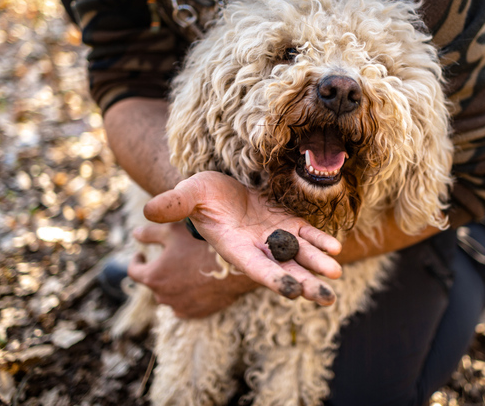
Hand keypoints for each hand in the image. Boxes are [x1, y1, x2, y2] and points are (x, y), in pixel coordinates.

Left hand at [128, 222, 257, 317]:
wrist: (234, 267)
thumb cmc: (202, 246)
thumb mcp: (173, 232)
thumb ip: (150, 233)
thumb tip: (135, 234)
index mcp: (153, 276)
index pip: (134, 271)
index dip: (135, 261)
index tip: (141, 254)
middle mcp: (162, 295)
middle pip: (153, 283)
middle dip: (158, 270)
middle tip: (170, 258)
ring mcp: (179, 307)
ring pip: (169, 295)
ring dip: (172, 284)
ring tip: (185, 270)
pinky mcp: (195, 313)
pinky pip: (183, 305)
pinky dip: (185, 296)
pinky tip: (196, 284)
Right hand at [143, 171, 342, 305]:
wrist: (220, 185)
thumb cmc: (201, 192)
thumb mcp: (189, 193)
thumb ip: (174, 203)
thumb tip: (148, 209)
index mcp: (235, 246)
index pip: (255, 267)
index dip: (273, 278)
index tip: (291, 292)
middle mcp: (258, 247)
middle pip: (284, 270)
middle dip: (305, 284)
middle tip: (327, 298)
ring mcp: (275, 236)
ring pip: (300, 255)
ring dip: (318, 265)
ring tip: (336, 273)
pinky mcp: (287, 222)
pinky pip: (306, 234)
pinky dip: (320, 241)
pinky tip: (335, 247)